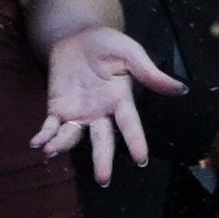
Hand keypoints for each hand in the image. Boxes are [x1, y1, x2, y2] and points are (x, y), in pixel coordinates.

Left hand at [26, 24, 182, 181]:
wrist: (77, 36)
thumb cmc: (108, 43)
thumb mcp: (131, 53)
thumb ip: (151, 72)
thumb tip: (181, 89)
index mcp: (121, 101)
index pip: (130, 125)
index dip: (136, 142)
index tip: (141, 160)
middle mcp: (101, 112)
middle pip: (103, 140)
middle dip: (102, 160)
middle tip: (103, 180)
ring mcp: (79, 112)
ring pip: (72, 136)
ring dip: (62, 145)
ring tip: (52, 152)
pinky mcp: (58, 108)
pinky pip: (50, 126)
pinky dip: (44, 135)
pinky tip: (37, 143)